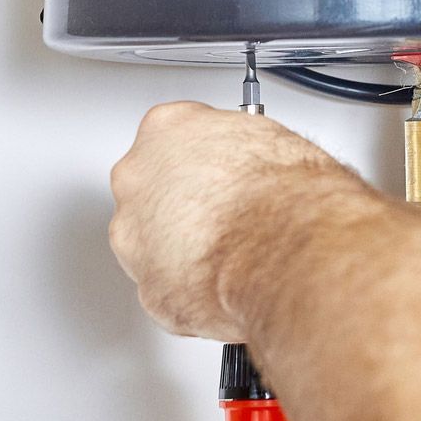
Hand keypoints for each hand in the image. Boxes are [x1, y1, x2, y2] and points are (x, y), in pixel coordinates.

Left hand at [108, 102, 376, 339]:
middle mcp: (137, 181)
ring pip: (152, 244)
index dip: (202, 159)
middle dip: (182, 205)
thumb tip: (252, 166)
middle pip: (151, 190)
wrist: (286, 250)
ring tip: (232, 255)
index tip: (219, 170)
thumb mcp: (271, 140)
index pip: (171, 135)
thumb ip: (238, 150)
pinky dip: (192, 292)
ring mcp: (135, 238)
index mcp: (165, 129)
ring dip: (183, 250)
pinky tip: (226, 284)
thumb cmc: (283, 194)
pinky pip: (167, 290)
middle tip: (225, 215)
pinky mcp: (149, 291)